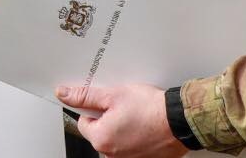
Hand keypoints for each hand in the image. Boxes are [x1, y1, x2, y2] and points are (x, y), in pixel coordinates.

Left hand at [56, 83, 187, 157]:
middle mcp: (113, 154)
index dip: (94, 108)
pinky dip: (135, 134)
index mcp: (101, 139)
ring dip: (122, 125)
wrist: (180, 120)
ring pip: (116, 137)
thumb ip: (85, 96)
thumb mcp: (113, 94)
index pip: (83, 122)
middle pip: (100, 131)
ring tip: (136, 113)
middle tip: (123, 105)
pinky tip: (144, 123)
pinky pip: (131, 145)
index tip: (105, 101)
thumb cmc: (150, 108)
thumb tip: (65, 94)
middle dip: (108, 117)